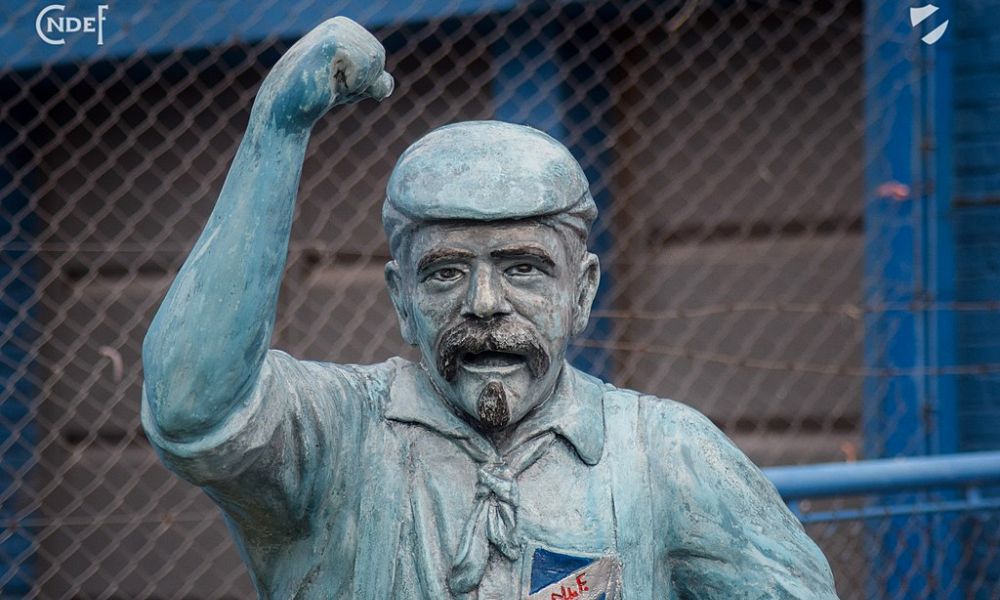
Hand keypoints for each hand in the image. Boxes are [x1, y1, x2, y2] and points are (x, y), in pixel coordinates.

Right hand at [257, 17, 393, 129]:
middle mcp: (341, 24)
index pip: (378, 56)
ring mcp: (335, 31)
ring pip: (374, 62)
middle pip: (378, 57)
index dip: (365, 79)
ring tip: (330, 82)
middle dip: (362, 81)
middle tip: (333, 83)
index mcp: (346, 28)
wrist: (289, 106)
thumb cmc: (320, 95)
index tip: (339, 81)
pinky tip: (328, 82)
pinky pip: (364, 70)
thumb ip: (374, 82)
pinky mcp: (332, 43)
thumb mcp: (353, 87)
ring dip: (356, 84)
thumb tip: (387, 83)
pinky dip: (350, 85)